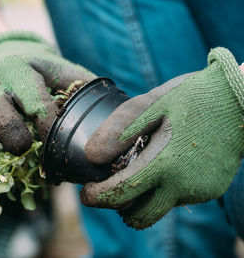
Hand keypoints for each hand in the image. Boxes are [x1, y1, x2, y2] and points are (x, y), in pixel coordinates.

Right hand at [0, 32, 94, 154]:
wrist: (3, 56)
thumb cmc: (39, 74)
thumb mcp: (62, 72)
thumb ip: (82, 87)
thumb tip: (111, 114)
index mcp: (26, 73)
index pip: (38, 99)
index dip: (47, 120)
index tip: (54, 139)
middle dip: (8, 125)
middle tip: (20, 144)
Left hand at [81, 47, 243, 228]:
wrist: (240, 101)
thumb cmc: (191, 97)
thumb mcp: (151, 104)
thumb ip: (118, 131)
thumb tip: (90, 156)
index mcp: (163, 163)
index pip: (118, 194)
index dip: (96, 197)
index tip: (86, 191)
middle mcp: (181, 185)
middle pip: (138, 217)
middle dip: (117, 206)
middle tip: (110, 186)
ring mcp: (198, 191)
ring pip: (157, 210)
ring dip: (140, 200)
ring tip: (136, 174)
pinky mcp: (209, 190)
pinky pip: (176, 199)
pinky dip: (162, 190)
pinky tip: (163, 167)